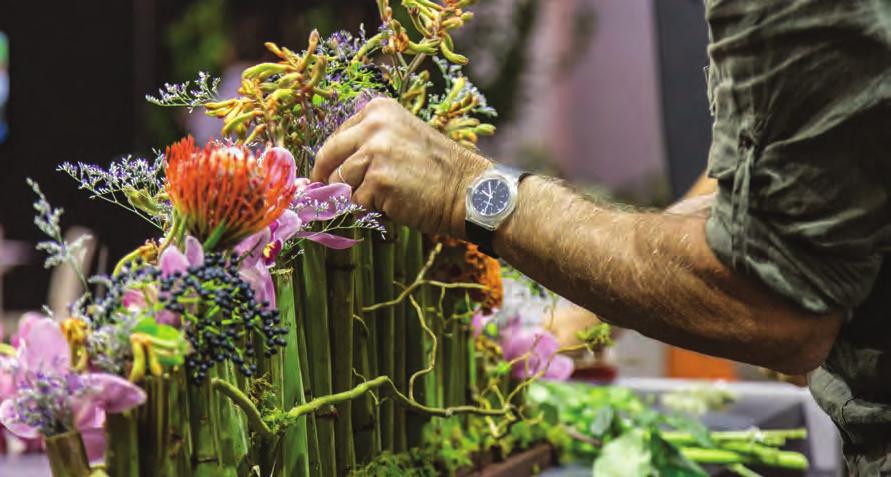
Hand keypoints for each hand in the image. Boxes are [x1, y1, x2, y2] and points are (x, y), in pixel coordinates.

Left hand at [312, 97, 489, 236]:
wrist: (467, 191)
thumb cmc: (435, 170)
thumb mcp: (401, 138)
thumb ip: (367, 144)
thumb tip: (324, 171)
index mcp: (378, 110)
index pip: (335, 139)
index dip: (332, 163)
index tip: (331, 178)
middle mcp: (374, 125)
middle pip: (329, 159)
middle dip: (331, 181)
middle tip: (336, 198)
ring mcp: (376, 152)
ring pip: (340, 184)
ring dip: (356, 197)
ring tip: (385, 196)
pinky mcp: (378, 180)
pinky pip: (356, 203)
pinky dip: (370, 210)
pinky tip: (394, 204)